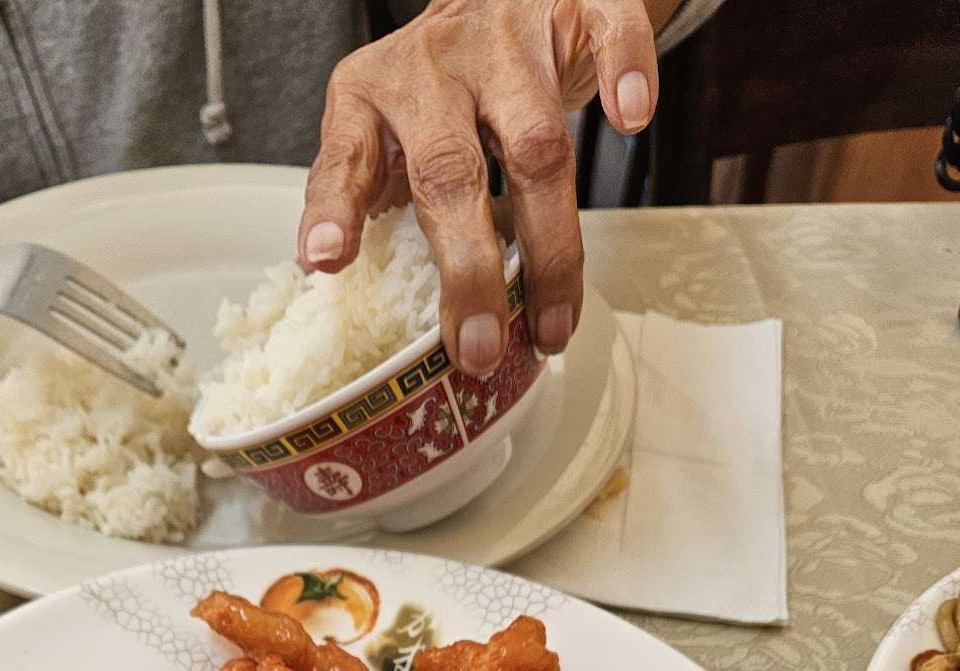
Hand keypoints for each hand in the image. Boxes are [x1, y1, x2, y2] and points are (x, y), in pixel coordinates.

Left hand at [300, 0, 666, 371]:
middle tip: (480, 347)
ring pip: (535, 142)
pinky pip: (608, 32)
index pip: (345, 157)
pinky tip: (632, 123)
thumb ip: (367, 197)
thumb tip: (344, 286)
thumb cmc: (438, 87)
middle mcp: (433, 66)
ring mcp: (507, 38)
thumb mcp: (382, 134)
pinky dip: (626, 74)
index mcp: (371, 96)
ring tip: (553, 322)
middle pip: (451, 171)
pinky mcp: (573, 10)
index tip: (328, 258)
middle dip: (469, 269)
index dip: (335, 209)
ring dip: (552, 243)